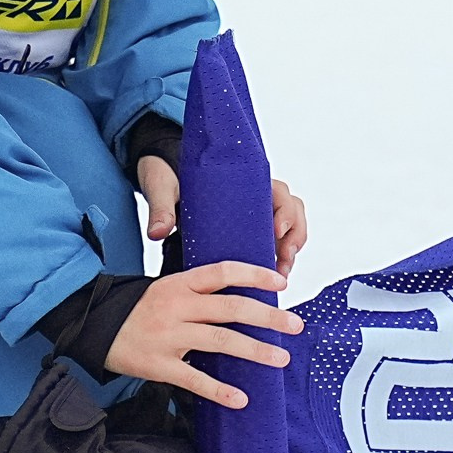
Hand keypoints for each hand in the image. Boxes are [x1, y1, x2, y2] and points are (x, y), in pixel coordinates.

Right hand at [102, 261, 302, 408]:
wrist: (93, 325)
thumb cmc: (137, 308)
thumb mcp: (165, 288)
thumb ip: (198, 291)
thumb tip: (241, 295)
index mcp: (180, 284)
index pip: (223, 272)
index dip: (254, 275)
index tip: (281, 283)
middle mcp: (177, 307)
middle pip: (230, 308)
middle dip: (268, 317)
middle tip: (296, 325)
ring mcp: (169, 336)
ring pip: (220, 341)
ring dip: (254, 351)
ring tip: (280, 359)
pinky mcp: (159, 365)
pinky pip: (195, 379)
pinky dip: (219, 391)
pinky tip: (241, 398)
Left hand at [135, 157, 310, 280]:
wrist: (160, 179)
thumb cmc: (166, 178)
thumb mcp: (162, 188)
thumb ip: (161, 207)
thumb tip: (158, 232)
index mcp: (240, 179)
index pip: (277, 190)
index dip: (285, 210)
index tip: (277, 230)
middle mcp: (252, 194)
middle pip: (291, 210)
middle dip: (293, 236)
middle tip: (283, 261)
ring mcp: (251, 212)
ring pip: (288, 226)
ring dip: (290, 249)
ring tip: (281, 272)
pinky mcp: (245, 229)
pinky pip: (274, 240)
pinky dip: (279, 257)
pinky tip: (272, 275)